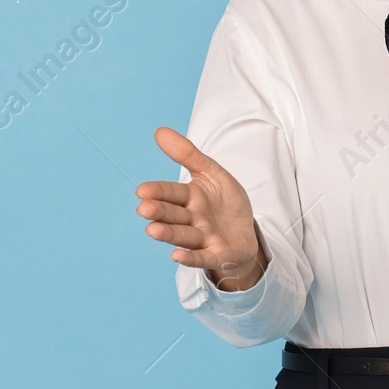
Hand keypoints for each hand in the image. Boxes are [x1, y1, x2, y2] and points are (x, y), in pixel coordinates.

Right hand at [135, 126, 268, 290]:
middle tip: (144, 209)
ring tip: (152, 230)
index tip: (141, 190)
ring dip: (168, 233)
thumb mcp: (212, 173)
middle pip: (174, 215)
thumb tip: (159, 131)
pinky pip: (202, 257)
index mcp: (190, 197)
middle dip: (159, 212)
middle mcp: (192, 219)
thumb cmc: (225, 202)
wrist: (246, 230)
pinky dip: (190, 257)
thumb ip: (187, 154)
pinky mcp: (216, 255)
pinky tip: (177, 256)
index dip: (158, 192)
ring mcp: (203, 238)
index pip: (172, 193)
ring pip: (184, 236)